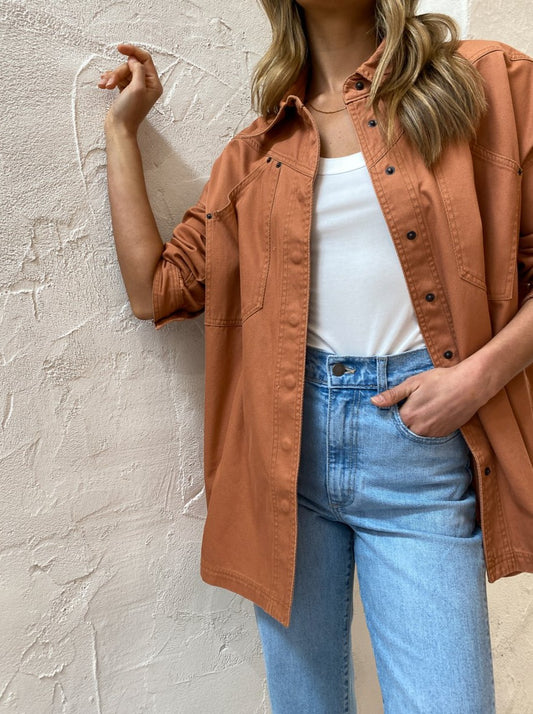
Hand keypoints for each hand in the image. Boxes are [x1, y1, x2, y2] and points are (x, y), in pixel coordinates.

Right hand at [98, 43, 162, 134]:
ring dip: (112, 76)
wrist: (119, 128)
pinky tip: (103, 85)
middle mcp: (147, 85)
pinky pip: (118, 78)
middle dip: (119, 71)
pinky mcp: (126, 91)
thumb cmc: (129, 112)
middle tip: (111, 82)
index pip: (145, 59)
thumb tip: (133, 59)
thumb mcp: (137, 88)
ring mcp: (136, 88)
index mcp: (154, 84)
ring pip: (123, 72)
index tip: (119, 48)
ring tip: (105, 85)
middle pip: (131, 66)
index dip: (132, 51)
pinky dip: (110, 80)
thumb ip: (138, 70)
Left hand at [369, 362, 487, 437]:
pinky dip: (425, 431)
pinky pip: (428, 437)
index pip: (389, 424)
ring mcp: (432, 434)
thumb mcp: (413, 383)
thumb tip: (374, 402)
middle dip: (399, 426)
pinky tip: (428, 419)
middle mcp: (418, 429)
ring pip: (415, 436)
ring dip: (412, 429)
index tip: (387, 414)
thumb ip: (393, 395)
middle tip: (403, 416)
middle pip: (402, 432)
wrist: (470, 386)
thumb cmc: (441, 381)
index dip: (388, 418)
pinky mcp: (444, 434)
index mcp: (408, 416)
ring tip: (417, 416)